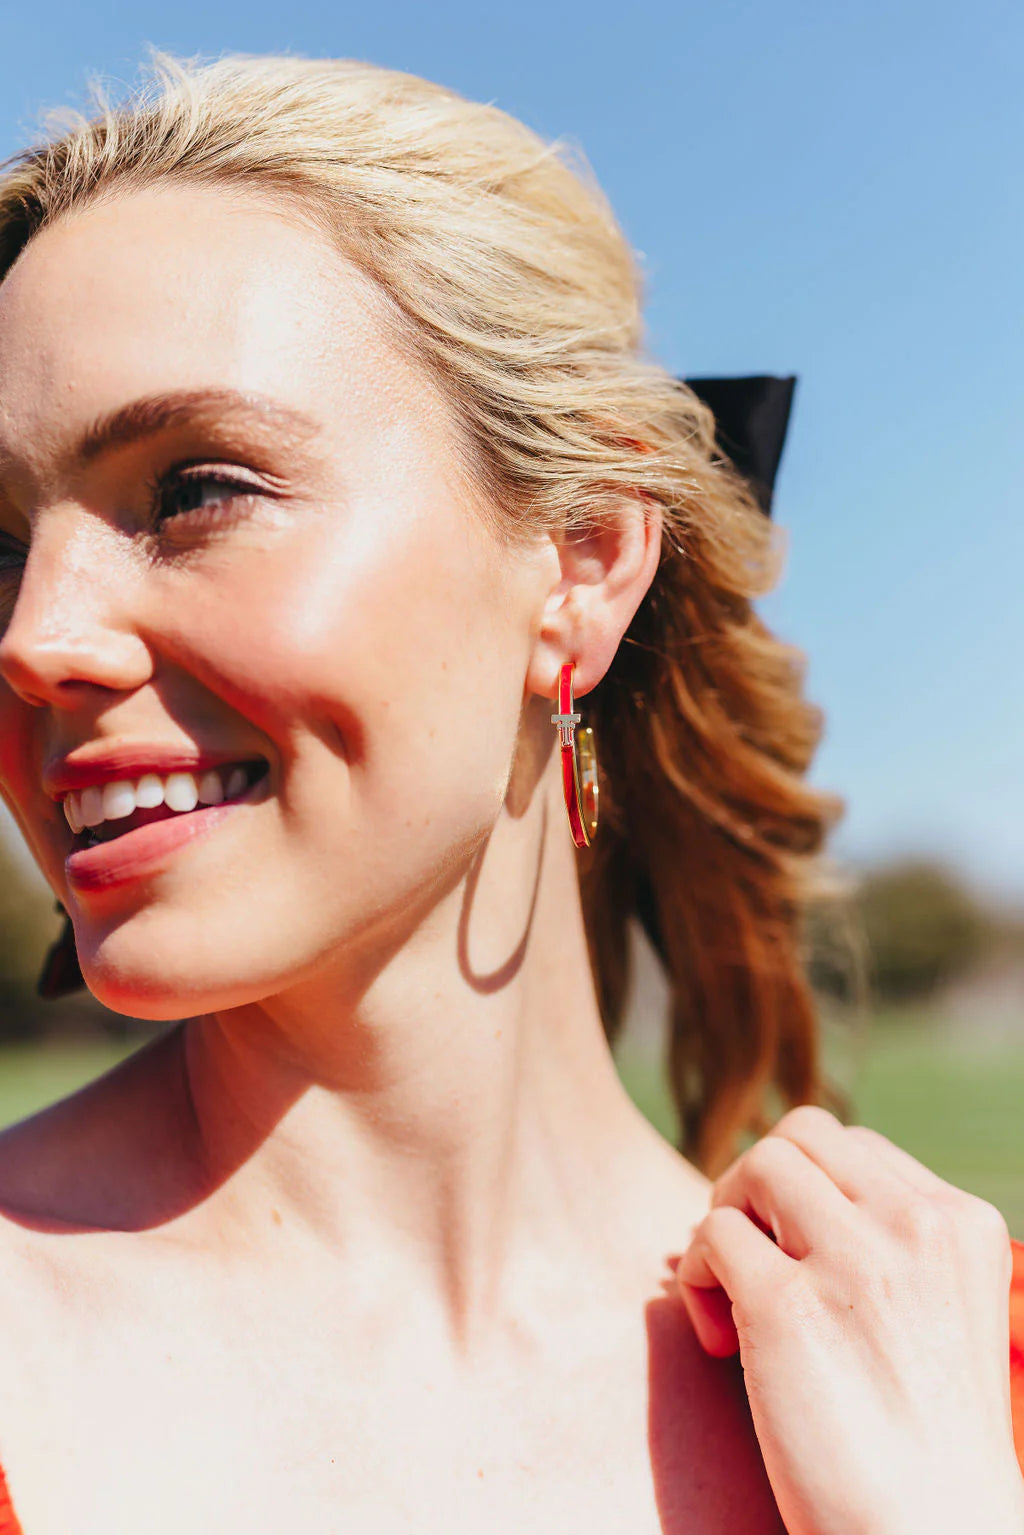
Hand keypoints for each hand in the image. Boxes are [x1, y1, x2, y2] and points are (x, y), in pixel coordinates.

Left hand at [675, 1105, 1023, 1534]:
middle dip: (760, 1186)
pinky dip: (696, 1277)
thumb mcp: (938, 1311)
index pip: (855, 1148)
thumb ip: (887, 1243)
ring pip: (757, 1166)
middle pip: (802, 1136)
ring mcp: (852, 1260)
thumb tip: (778, 1192)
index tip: (799, 1259)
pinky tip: (719, 1343)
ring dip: (726, 1218)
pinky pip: (711, 1235)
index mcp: (962, 1225)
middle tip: (754, 1260)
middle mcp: (915, 1227)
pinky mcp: (785, 1307)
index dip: (808, 1192)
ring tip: (732, 1295)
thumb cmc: (925, 1444)